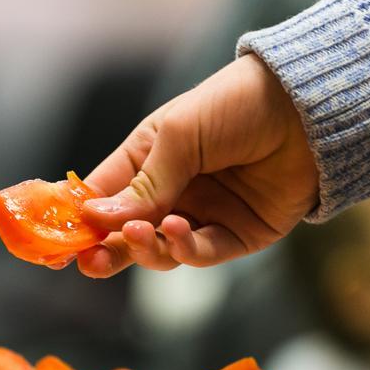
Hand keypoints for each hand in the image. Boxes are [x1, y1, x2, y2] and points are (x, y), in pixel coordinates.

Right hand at [72, 54, 318, 277]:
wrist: (308, 109)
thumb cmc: (234, 105)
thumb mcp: (178, 136)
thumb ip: (143, 183)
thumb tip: (96, 219)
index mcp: (148, 161)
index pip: (103, 196)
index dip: (82, 219)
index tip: (61, 239)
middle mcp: (172, 193)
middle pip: (126, 234)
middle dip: (106, 251)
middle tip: (90, 264)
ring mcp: (203, 217)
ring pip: (160, 251)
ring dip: (144, 247)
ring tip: (138, 231)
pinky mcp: (236, 237)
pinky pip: (201, 253)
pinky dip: (183, 247)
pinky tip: (177, 228)